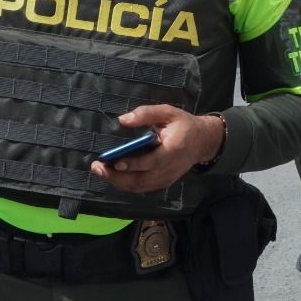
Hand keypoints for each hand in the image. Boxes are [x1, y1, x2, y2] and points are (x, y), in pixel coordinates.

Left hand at [89, 105, 222, 192]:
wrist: (203, 141)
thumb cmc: (183, 125)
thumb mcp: (168, 112)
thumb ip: (146, 114)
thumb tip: (123, 120)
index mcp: (173, 150)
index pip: (151, 162)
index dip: (133, 164)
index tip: (116, 163)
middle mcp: (169, 168)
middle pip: (141, 179)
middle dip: (117, 176)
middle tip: (98, 168)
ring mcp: (166, 178)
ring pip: (139, 187)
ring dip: (118, 182)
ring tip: (101, 172)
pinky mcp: (163, 183)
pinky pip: (142, 188)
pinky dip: (126, 185)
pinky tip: (113, 177)